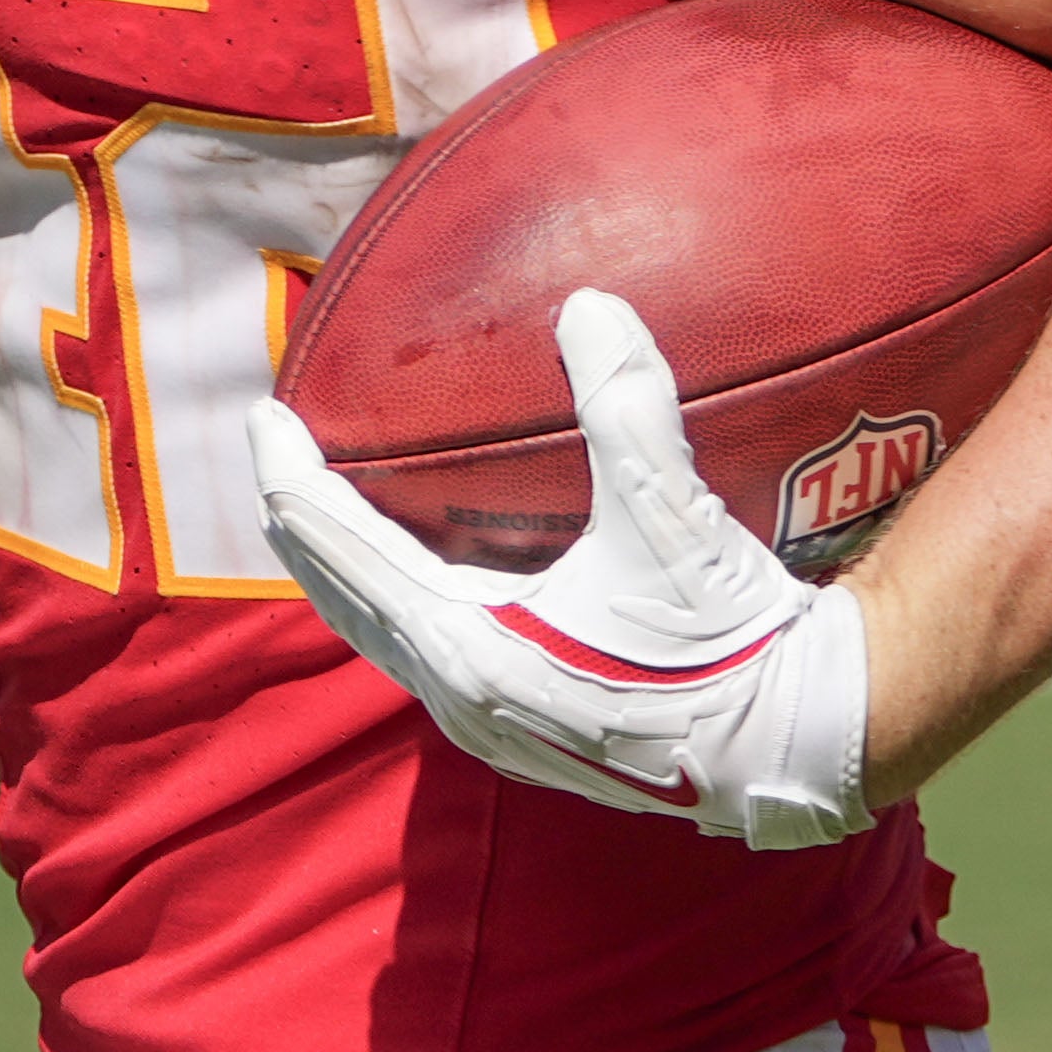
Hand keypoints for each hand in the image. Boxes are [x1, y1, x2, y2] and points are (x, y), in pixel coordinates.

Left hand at [249, 290, 873, 851]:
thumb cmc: (724, 640)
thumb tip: (590, 307)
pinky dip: (401, 608)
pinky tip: (429, 579)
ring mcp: (492, 724)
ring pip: (385, 638)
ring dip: (351, 574)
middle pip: (343, 600)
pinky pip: (429, 660)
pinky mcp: (529, 734)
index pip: (343, 551)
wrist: (792, 745)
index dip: (293, 481)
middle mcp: (461, 694)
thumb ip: (626, 405)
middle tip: (281, 458)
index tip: (260, 419)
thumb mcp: (670, 517)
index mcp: (468, 644)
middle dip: (305, 528)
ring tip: (338, 514)